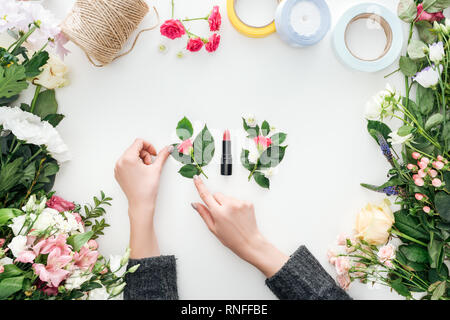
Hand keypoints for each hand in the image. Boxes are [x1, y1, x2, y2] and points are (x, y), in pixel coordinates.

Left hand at [114, 138, 171, 257]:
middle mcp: (120, 162)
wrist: (141, 204)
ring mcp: (117, 168)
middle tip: (150, 165)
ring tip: (146, 170)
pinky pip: (126, 162)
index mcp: (128, 158)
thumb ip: (162, 155)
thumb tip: (168, 148)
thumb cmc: (147, 189)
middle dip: (145, 154)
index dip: (149, 146)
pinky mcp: (118, 174)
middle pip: (134, 148)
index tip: (154, 154)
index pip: (139, 142)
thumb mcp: (156, 168)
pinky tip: (140, 173)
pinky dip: (134, 164)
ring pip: (130, 155)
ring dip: (140, 159)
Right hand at [191, 176, 288, 277]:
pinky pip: (237, 199)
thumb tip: (195, 204)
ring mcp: (239, 203)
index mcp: (219, 213)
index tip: (196, 178)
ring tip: (231, 217)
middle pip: (217, 195)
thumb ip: (204, 214)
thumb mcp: (214, 228)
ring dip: (227, 204)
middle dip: (216, 202)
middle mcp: (229, 205)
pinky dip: (236, 205)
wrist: (250, 242)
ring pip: (227, 197)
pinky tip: (238, 215)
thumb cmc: (232, 239)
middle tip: (221, 214)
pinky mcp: (247, 203)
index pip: (206, 195)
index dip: (199, 185)